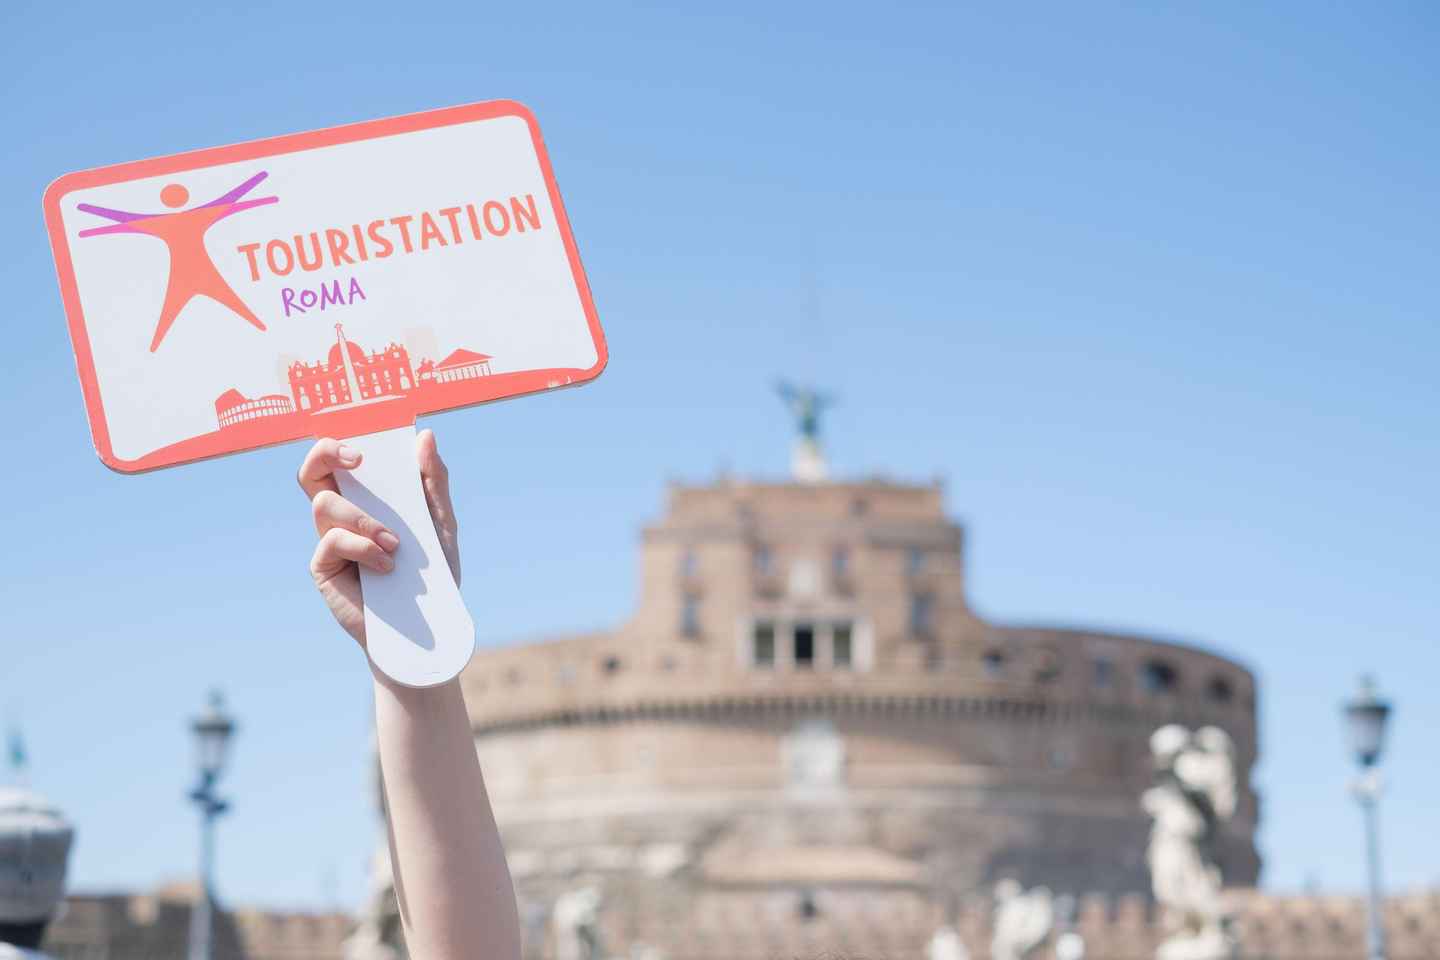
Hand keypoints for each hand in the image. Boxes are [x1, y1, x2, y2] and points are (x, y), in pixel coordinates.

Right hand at [298, 429, 460, 646]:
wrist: (424, 627)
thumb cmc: (429, 574)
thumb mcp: (440, 523)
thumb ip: (432, 481)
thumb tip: (424, 436)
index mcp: (365, 501)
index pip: (337, 462)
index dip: (338, 443)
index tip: (365, 446)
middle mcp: (340, 517)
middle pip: (310, 472)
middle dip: (326, 454)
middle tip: (358, 461)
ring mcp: (328, 540)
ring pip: (324, 504)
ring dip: (364, 518)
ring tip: (395, 544)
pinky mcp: (322, 567)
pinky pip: (331, 540)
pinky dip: (362, 547)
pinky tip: (386, 565)